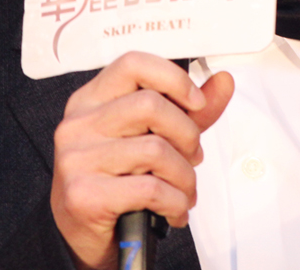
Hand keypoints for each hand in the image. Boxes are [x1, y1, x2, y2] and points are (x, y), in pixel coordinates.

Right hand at [50, 51, 233, 268]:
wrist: (82, 234)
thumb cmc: (117, 178)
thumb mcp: (152, 137)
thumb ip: (188, 110)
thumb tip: (223, 82)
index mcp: (91, 99)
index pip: (133, 64)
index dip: (174, 79)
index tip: (197, 102)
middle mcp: (79, 123)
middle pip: (150, 105)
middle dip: (187, 134)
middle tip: (192, 156)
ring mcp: (76, 158)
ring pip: (155, 150)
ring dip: (184, 176)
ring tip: (185, 189)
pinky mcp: (83, 195)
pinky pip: (150, 189)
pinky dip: (174, 202)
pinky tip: (173, 209)